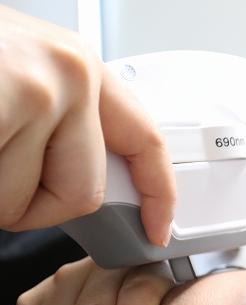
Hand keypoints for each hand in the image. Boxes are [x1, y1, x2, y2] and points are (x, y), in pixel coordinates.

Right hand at [0, 6, 176, 246]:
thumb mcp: (17, 75)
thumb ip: (57, 123)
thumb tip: (88, 183)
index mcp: (78, 66)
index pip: (143, 140)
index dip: (157, 191)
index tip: (159, 226)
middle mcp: (69, 73)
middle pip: (80, 194)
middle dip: (30, 205)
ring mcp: (35, 90)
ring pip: (19, 202)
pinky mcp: (5, 102)